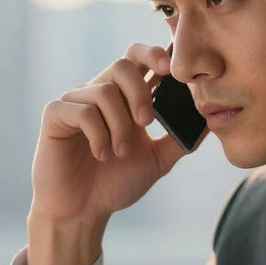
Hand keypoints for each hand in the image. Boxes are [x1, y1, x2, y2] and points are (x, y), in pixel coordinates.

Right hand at [26, 44, 196, 264]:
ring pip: (105, 91)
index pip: (138, 57)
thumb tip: (210, 120)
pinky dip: (98, 134)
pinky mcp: (55, 115)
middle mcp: (99, 92)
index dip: (154, 54)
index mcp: (124, 97)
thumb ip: (180, 139)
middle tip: (146, 123)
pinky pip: (82, 110)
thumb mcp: (156, 160)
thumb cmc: (114, 183)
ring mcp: (75, 102)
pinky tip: (101, 153)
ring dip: (120, 126)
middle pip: (123, 64)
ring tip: (119, 152)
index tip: (171, 71)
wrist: (82, 211)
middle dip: (140, 93)